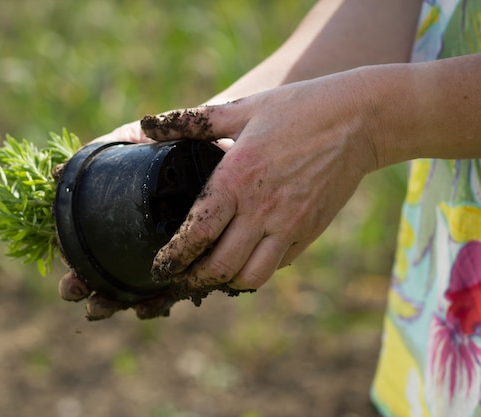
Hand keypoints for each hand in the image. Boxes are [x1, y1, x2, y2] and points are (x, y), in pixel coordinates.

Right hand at [57, 121, 181, 319]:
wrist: (218, 142)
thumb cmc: (170, 143)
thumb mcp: (132, 143)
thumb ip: (98, 152)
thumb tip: (56, 175)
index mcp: (120, 219)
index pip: (91, 250)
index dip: (76, 268)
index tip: (68, 278)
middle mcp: (140, 241)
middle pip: (108, 275)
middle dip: (87, 289)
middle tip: (75, 291)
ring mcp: (166, 254)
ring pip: (136, 289)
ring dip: (114, 302)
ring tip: (99, 307)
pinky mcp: (194, 260)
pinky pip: (175, 289)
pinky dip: (157, 302)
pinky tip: (145, 307)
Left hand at [143, 70, 378, 290]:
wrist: (361, 119)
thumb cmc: (297, 109)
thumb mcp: (242, 108)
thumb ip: (191, 122)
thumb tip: (146, 123)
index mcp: (237, 178)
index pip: (197, 233)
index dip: (174, 257)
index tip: (160, 267)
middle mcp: (262, 209)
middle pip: (220, 266)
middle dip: (195, 280)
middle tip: (181, 279)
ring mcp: (290, 225)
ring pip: (251, 276)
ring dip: (227, 281)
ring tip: (213, 274)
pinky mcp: (310, 231)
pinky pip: (278, 265)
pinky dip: (257, 270)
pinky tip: (246, 259)